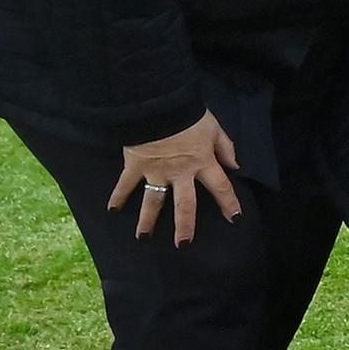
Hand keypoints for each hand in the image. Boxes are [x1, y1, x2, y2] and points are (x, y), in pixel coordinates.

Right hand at [108, 112, 241, 245]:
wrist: (158, 106)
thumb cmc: (189, 115)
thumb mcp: (214, 128)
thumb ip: (225, 148)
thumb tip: (236, 166)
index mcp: (203, 162)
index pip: (220, 187)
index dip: (229, 203)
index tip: (234, 219)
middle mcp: (180, 173)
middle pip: (185, 204)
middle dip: (185, 225)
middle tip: (183, 244)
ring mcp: (156, 171)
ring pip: (153, 201)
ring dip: (147, 219)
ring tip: (143, 236)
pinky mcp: (135, 166)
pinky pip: (125, 184)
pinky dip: (117, 196)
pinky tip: (112, 210)